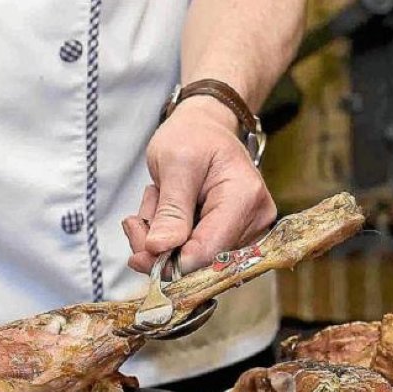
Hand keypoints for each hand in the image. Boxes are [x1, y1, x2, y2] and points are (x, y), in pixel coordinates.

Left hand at [122, 96, 275, 273]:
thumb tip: (160, 249)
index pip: (210, 250)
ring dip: (164, 241)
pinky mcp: (236, 237)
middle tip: (137, 222)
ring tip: (156, 204)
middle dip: (163, 248)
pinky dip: (172, 240)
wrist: (206, 129)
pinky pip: (197, 254)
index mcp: (245, 197)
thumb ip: (171, 209)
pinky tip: (165, 214)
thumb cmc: (192, 137)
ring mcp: (249, 231)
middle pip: (203, 260)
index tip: (138, 254)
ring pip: (196, 260)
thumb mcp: (175, 164)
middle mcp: (256, 220)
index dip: (172, 262)